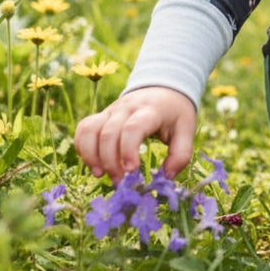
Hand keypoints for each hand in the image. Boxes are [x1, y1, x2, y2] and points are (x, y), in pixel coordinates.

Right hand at [74, 86, 195, 183]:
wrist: (164, 89)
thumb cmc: (174, 113)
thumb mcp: (187, 130)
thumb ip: (181, 155)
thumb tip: (166, 177)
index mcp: (151, 110)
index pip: (133, 127)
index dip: (128, 149)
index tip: (131, 170)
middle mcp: (127, 108)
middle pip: (109, 133)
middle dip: (110, 161)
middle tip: (119, 181)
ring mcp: (111, 110)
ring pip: (90, 130)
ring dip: (91, 156)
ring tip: (100, 174)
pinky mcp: (102, 116)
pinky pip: (83, 129)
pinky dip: (82, 147)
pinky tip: (93, 163)